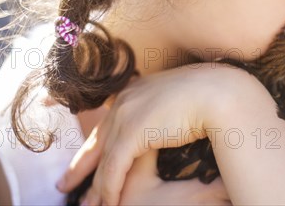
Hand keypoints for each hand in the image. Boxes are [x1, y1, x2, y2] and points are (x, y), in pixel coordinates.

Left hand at [56, 63, 256, 204]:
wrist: (219, 91)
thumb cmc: (209, 94)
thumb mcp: (179, 100)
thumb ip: (166, 110)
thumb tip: (170, 122)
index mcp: (135, 90)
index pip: (110, 121)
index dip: (97, 143)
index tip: (87, 157)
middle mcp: (124, 100)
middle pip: (97, 139)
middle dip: (80, 165)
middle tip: (65, 184)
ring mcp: (126, 115)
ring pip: (104, 158)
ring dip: (96, 187)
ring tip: (88, 205)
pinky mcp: (132, 132)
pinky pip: (114, 168)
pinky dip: (110, 188)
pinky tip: (108, 203)